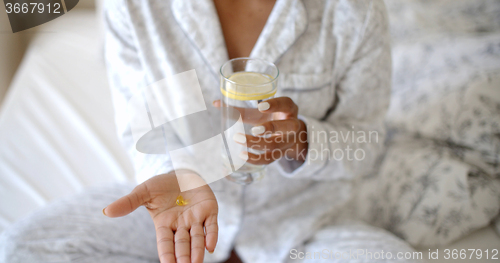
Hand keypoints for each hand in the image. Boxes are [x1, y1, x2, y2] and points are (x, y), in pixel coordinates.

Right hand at [103, 172, 217, 262]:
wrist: (182, 171)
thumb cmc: (161, 184)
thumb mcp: (143, 192)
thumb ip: (128, 203)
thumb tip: (106, 211)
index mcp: (164, 223)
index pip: (165, 242)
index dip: (166, 254)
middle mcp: (181, 224)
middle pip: (182, 244)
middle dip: (182, 256)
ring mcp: (196, 218)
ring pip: (197, 238)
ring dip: (197, 251)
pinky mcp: (209, 210)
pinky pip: (211, 226)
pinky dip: (212, 236)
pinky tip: (211, 247)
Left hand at [214, 97, 307, 164]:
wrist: (289, 135)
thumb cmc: (271, 118)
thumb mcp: (261, 112)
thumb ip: (241, 109)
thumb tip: (216, 103)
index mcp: (289, 109)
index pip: (286, 104)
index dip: (275, 105)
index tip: (260, 106)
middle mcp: (293, 126)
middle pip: (288, 127)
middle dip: (270, 128)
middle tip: (254, 130)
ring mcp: (288, 142)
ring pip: (276, 145)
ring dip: (257, 144)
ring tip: (240, 140)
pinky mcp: (280, 154)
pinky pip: (270, 159)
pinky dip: (256, 159)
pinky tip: (243, 155)